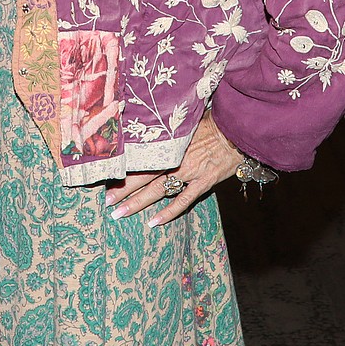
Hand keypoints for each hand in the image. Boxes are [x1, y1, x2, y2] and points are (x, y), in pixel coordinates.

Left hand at [104, 112, 239, 226]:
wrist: (237, 131)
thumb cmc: (212, 122)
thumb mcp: (186, 123)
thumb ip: (168, 131)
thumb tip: (150, 127)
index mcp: (169, 145)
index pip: (140, 159)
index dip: (124, 169)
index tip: (107, 176)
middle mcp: (175, 160)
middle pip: (143, 177)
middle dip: (123, 190)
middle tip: (106, 201)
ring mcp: (189, 173)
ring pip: (157, 191)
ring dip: (138, 203)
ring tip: (119, 214)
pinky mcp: (203, 183)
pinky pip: (183, 201)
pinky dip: (168, 213)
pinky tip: (154, 222)